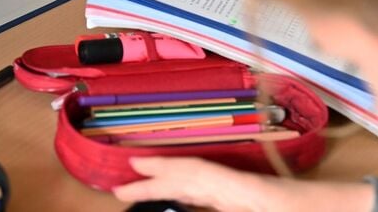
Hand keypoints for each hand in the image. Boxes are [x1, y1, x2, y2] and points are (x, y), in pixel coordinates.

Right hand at [113, 156, 374, 211]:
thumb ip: (226, 206)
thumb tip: (185, 203)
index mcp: (247, 190)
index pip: (196, 175)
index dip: (161, 171)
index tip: (131, 170)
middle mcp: (245, 187)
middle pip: (192, 177)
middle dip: (155, 180)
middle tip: (119, 186)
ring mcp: (252, 194)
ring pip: (202, 185)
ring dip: (171, 185)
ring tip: (142, 187)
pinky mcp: (258, 201)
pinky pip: (216, 194)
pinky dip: (191, 195)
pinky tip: (184, 202)